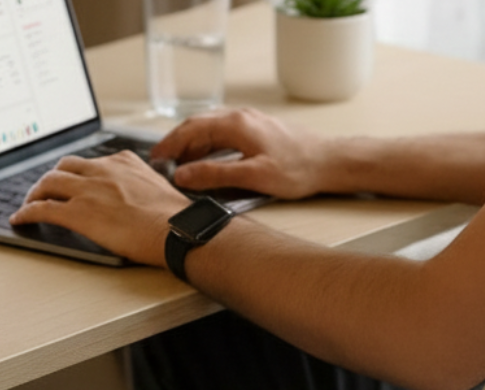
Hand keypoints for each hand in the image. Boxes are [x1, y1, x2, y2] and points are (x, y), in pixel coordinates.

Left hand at [9, 151, 190, 266]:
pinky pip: (44, 209)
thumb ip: (143, 186)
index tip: (71, 178)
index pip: (91, 161)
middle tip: (44, 190)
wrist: (177, 231)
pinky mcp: (79, 213)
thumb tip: (142, 197)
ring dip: (35, 193)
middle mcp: (102, 171)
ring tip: (29, 203)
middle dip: (51, 179)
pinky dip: (27, 212)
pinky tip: (21, 219)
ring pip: (49, 184)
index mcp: (123, 163)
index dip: (76, 171)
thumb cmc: (176, 219)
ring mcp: (89, 191)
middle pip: (64, 167)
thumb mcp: (160, 190)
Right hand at [152, 108, 330, 199]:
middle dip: (176, 144)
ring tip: (179, 164)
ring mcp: (249, 123)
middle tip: (162, 163)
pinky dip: (207, 145)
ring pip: (210, 129)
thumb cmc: (297, 169)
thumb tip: (184, 175)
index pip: (191, 129)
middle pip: (198, 126)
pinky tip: (205, 159)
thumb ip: (215, 175)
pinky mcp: (257, 131)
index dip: (170, 145)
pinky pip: (223, 134)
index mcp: (236, 124)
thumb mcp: (253, 176)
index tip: (156, 160)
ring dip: (191, 145)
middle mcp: (241, 118)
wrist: (328, 162)